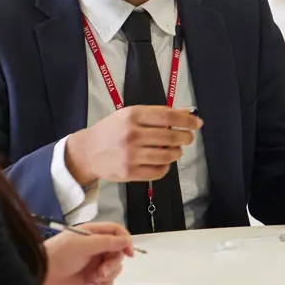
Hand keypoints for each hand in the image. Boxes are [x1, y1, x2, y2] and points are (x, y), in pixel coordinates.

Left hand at [40, 222, 133, 284]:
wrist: (44, 274)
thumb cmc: (59, 255)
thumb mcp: (83, 245)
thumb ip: (106, 242)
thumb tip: (125, 240)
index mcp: (91, 233)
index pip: (115, 231)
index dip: (125, 240)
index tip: (128, 253)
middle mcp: (94, 246)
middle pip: (117, 252)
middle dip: (114, 263)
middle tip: (103, 269)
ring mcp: (93, 261)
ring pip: (114, 267)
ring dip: (109, 273)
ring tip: (95, 276)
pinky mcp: (91, 276)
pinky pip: (107, 279)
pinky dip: (104, 282)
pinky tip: (94, 282)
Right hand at [65, 106, 200, 183]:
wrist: (87, 151)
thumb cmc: (110, 130)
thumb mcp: (128, 115)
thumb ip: (156, 114)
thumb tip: (186, 112)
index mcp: (132, 116)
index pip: (167, 116)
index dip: (187, 120)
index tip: (197, 123)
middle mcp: (132, 134)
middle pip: (171, 136)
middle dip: (185, 137)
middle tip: (187, 138)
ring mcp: (131, 155)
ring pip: (168, 155)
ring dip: (177, 152)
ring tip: (175, 150)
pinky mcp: (130, 172)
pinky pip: (159, 171)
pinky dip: (166, 167)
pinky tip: (162, 162)